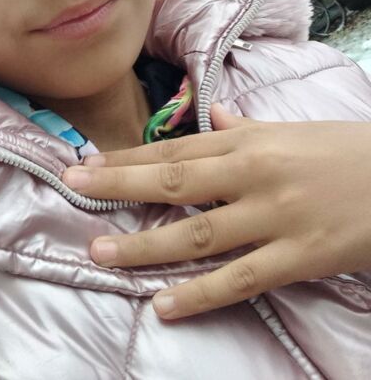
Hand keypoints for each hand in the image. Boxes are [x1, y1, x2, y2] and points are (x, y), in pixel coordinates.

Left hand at [62, 107, 370, 318]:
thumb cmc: (343, 151)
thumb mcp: (290, 131)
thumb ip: (244, 127)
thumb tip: (211, 113)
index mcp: (248, 142)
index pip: (175, 150)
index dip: (128, 158)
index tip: (88, 162)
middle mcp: (252, 175)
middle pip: (174, 182)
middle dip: (120, 185)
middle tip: (73, 189)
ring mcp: (273, 217)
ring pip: (198, 233)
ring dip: (145, 245)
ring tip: (100, 251)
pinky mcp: (297, 257)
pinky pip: (240, 279)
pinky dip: (200, 294)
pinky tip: (164, 305)